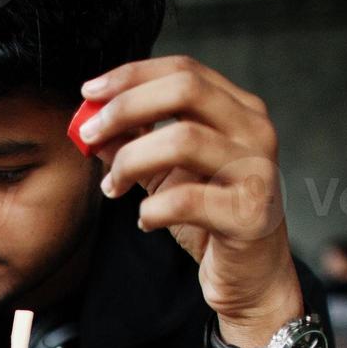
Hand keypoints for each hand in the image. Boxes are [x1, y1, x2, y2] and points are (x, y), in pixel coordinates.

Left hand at [78, 55, 302, 342]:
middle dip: (126, 108)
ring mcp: (257, 170)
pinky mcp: (250, 214)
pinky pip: (186, 200)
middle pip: (185, 90)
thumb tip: (90, 124)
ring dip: (131, 161)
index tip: (89, 93)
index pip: (184, 70)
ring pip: (183, 139)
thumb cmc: (210, 218)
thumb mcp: (166, 174)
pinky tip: (145, 221)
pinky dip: (151, 210)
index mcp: (239, 110)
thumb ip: (135, 144)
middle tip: (89, 135)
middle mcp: (255, 130)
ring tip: (114, 188)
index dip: (131, 76)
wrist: (250, 277)